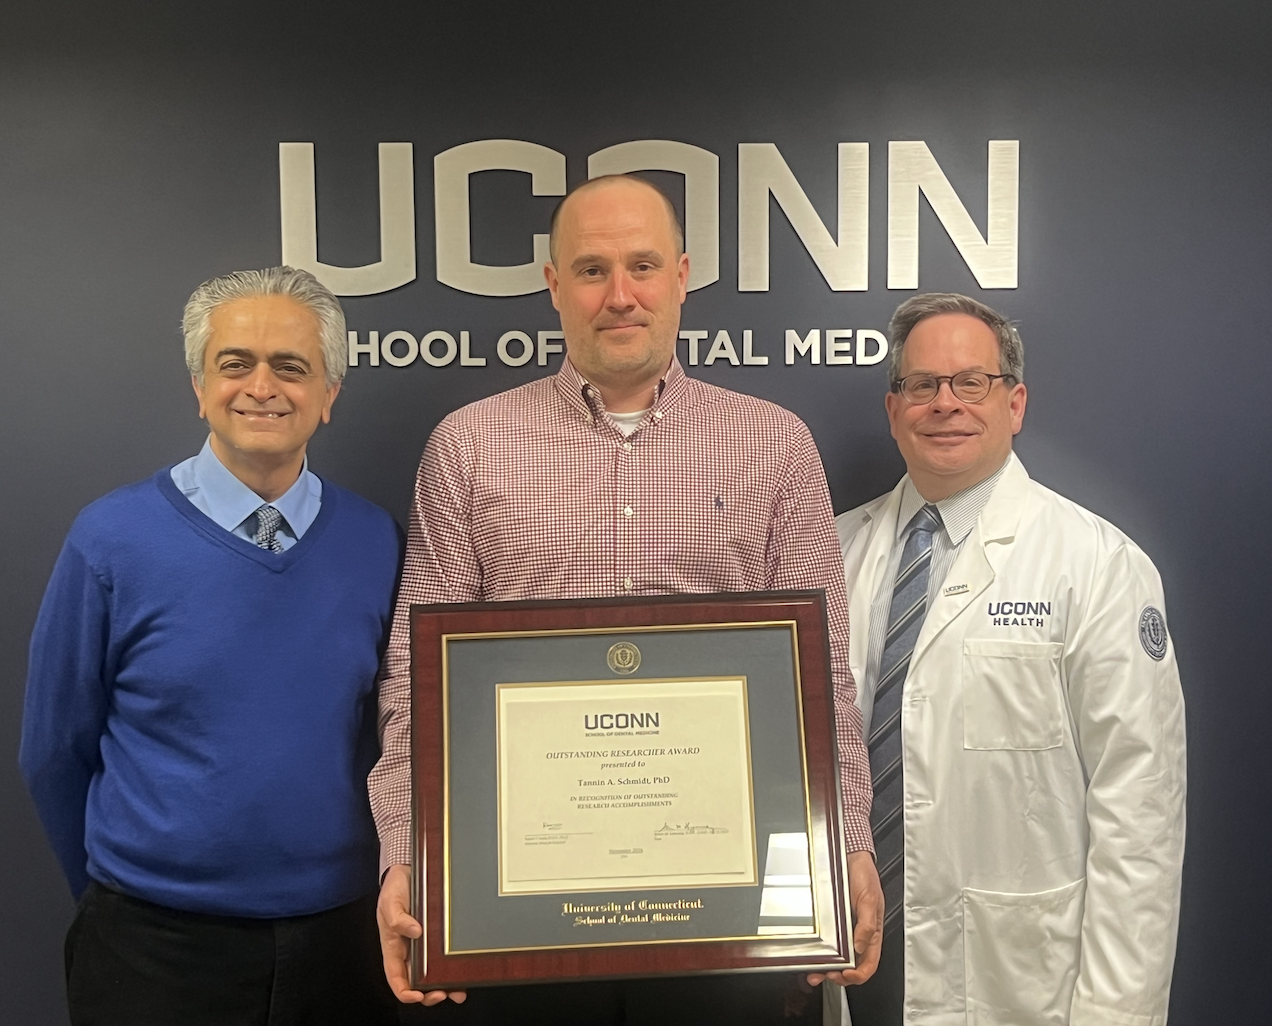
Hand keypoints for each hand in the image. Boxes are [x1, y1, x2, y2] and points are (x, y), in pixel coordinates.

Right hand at [377, 864, 466, 1005]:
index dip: (405, 992)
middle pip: (417, 982)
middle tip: (441, 993)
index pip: (396, 978)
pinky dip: (455, 969)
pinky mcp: (438, 938)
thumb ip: (398, 918)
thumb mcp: (390, 902)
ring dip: (445, 986)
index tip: (417, 995)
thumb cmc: (395, 889)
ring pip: (434, 975)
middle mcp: (409, 951)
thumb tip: (415, 932)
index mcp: (393, 947)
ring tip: (457, 991)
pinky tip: (464, 973)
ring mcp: (425, 946)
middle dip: (429, 994)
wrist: (409, 871)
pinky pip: (446, 957)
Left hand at [806, 849, 882, 987]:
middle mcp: (859, 935)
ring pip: (838, 958)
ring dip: (826, 968)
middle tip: (825, 975)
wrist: (850, 858)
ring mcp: (845, 930)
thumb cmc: (865, 876)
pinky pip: (828, 943)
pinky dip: (820, 953)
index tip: (844, 974)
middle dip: (838, 976)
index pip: (869, 964)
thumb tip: (861, 947)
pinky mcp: (833, 923)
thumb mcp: (870, 900)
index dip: (858, 975)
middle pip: (852, 965)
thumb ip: (868, 925)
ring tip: (814, 972)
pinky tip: (812, 956)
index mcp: (873, 934)